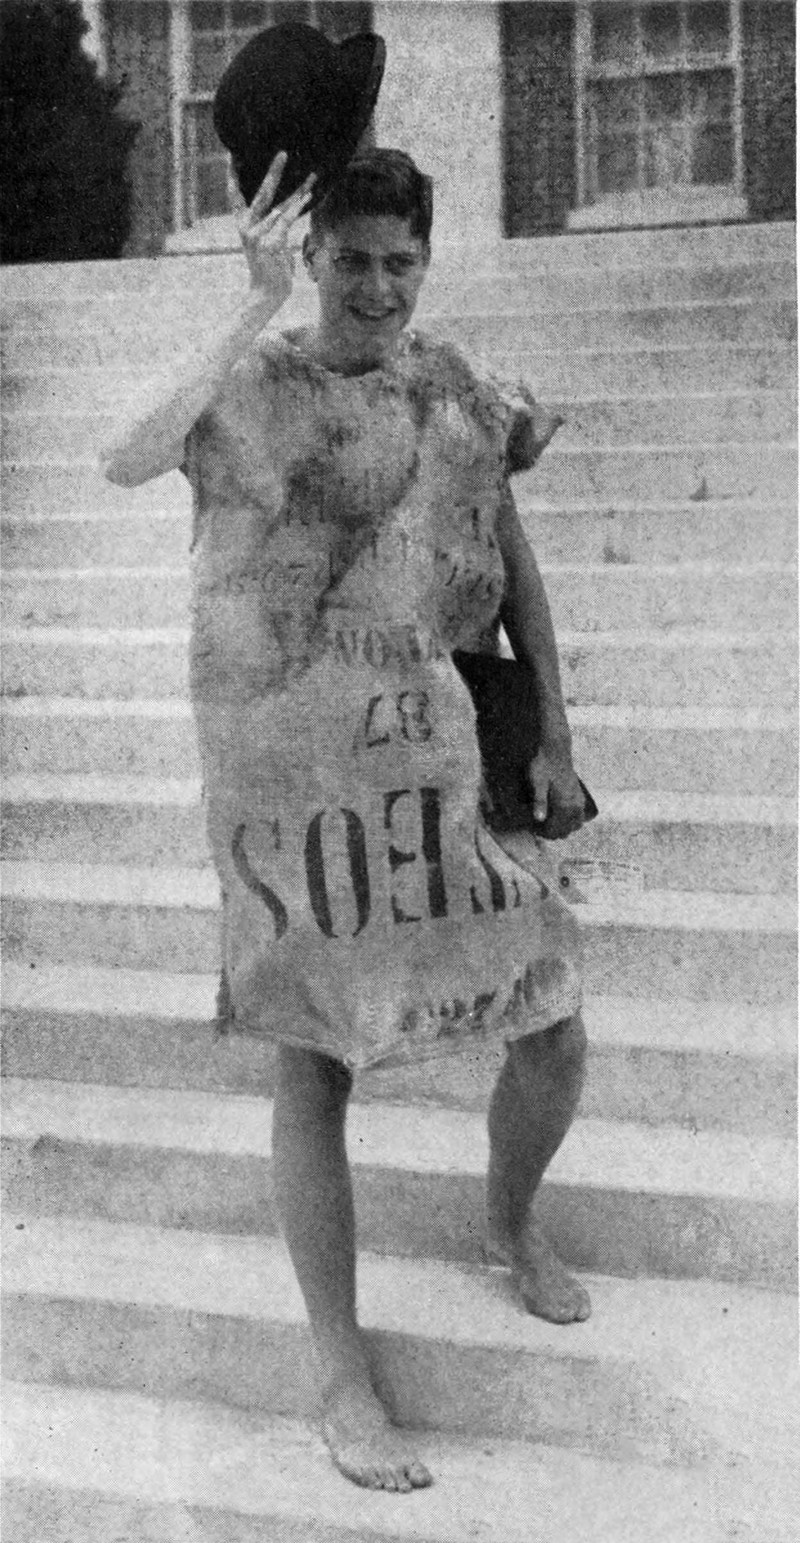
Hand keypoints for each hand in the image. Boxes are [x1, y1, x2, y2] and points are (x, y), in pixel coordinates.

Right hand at [238, 152, 315, 306]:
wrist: (267, 293)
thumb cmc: (271, 268)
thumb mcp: (270, 243)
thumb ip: (275, 225)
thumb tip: (289, 207)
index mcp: (242, 225)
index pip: (235, 196)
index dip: (233, 176)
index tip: (232, 154)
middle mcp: (247, 227)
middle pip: (261, 193)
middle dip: (273, 172)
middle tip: (283, 153)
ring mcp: (257, 235)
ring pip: (281, 206)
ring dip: (299, 192)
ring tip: (311, 176)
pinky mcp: (270, 243)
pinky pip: (287, 220)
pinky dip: (298, 208)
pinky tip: (308, 195)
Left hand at [528, 744, 585, 838]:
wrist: (555, 750)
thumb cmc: (543, 766)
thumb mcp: (537, 783)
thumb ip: (539, 802)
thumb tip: (539, 819)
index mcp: (565, 804)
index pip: (555, 831)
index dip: (543, 833)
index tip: (532, 828)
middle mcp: (575, 805)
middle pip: (566, 831)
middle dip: (552, 832)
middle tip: (538, 825)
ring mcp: (579, 801)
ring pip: (574, 825)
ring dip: (562, 827)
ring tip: (548, 820)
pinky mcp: (580, 796)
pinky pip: (579, 816)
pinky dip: (569, 820)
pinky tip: (558, 813)